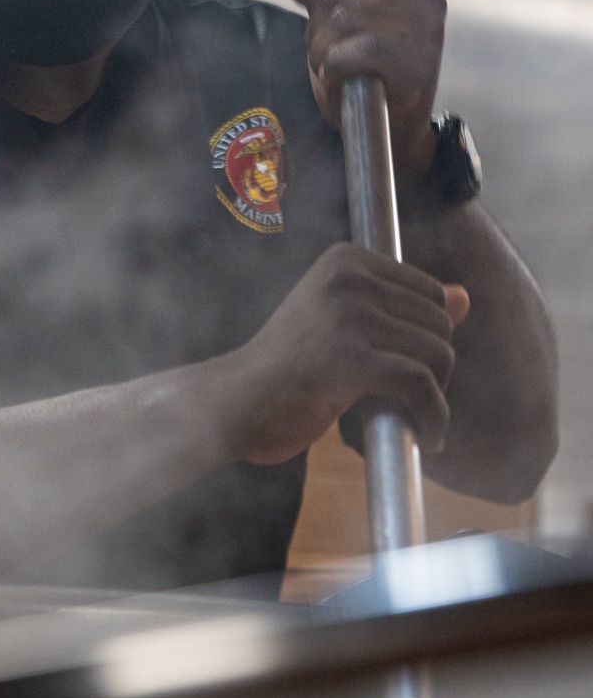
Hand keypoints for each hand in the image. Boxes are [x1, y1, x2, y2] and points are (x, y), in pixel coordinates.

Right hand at [217, 243, 469, 464]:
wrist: (234, 403)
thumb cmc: (289, 368)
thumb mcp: (346, 325)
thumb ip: (401, 308)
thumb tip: (464, 296)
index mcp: (345, 259)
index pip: (430, 294)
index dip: (426, 338)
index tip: (403, 369)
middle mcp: (347, 277)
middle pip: (440, 324)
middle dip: (434, 369)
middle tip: (406, 401)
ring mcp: (346, 315)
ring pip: (436, 355)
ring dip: (435, 399)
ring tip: (413, 420)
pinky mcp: (346, 358)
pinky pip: (420, 385)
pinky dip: (433, 418)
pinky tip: (425, 438)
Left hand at [287, 0, 446, 184]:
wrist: (394, 133)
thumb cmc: (370, 80)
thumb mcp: (343, 28)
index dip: (322, 2)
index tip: (339, 33)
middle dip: (321, 30)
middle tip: (341, 59)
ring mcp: (424, 28)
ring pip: (340, 19)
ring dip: (325, 53)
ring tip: (346, 71)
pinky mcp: (414, 61)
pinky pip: (350, 52)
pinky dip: (335, 70)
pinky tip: (348, 81)